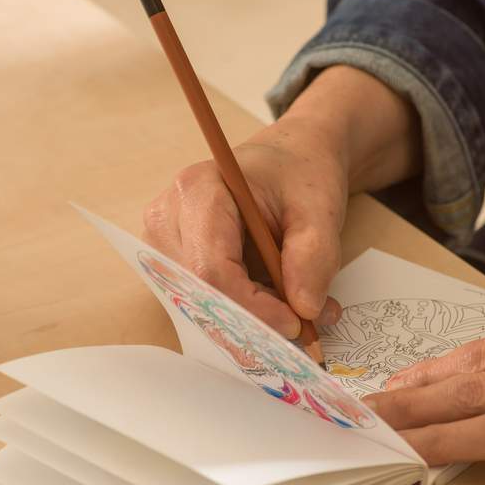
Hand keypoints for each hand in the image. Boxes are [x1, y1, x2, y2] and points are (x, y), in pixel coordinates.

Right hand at [143, 121, 347, 336]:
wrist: (288, 162)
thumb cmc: (298, 175)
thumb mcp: (320, 210)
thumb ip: (315, 258)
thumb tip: (305, 310)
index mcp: (197, 191)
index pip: (211, 269)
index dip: (252, 307)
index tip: (296, 322)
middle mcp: (168, 219)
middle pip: (200, 293)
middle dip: (254, 318)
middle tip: (303, 322)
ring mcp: (164, 244)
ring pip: (202, 306)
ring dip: (251, 319)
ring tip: (295, 302)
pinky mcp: (173, 265)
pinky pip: (204, 304)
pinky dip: (244, 313)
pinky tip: (275, 299)